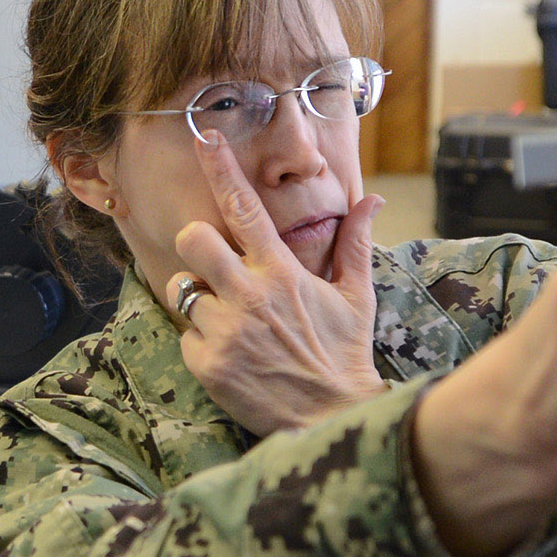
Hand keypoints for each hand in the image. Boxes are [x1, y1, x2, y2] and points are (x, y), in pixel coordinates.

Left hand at [167, 133, 384, 435]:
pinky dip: (203, 346)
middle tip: (214, 267)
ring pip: (183, 291)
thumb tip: (372, 200)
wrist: (333, 418)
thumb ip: (354, 243)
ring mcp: (226, 331)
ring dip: (203, 305)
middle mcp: (250, 296)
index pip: (244, 208)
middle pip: (192, 239)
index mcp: (282, 272)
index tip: (203, 138)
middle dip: (196, 246)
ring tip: (235, 326)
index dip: (221, 168)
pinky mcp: (208, 365)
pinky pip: (185, 337)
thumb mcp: (355, 296)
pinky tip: (234, 359)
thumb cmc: (344, 353)